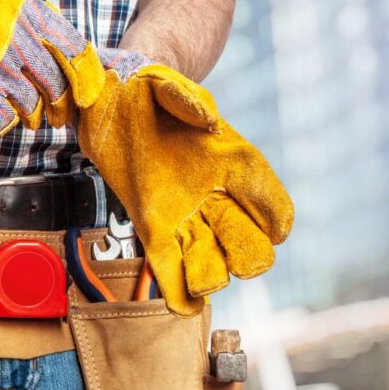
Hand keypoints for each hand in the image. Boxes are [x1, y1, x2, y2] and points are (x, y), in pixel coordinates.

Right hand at [0, 0, 104, 136]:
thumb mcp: (2, 10)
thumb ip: (36, 29)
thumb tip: (73, 62)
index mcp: (28, 12)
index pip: (74, 49)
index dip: (86, 78)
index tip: (86, 96)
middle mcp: (17, 37)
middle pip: (56, 85)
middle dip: (59, 106)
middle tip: (56, 115)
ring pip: (31, 106)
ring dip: (27, 115)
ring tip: (17, 113)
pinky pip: (3, 119)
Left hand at [77, 55, 293, 315]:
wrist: (112, 99)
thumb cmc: (148, 89)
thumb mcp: (165, 84)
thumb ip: (188, 99)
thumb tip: (210, 120)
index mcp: (230, 160)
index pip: (267, 196)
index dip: (276, 216)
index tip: (276, 231)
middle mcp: (214, 196)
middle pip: (247, 242)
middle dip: (247, 256)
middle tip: (232, 257)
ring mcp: (184, 216)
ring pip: (212, 261)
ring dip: (212, 276)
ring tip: (201, 282)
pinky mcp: (152, 228)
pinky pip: (171, 265)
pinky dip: (179, 289)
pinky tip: (184, 305)